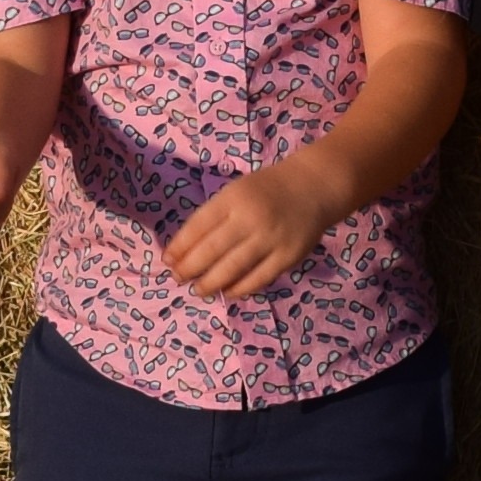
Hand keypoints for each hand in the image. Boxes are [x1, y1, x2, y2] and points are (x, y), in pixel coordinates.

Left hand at [160, 152, 346, 299]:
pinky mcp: (287, 256)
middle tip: (179, 278)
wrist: (313, 187)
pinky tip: (227, 292)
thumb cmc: (266, 191)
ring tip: (199, 290)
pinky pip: (258, 279)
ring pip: (232, 268)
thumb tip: (183, 251)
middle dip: (189, 268)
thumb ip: (213, 217)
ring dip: (210, 283)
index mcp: (233, 198)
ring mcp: (270, 238)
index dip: (179, 247)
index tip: (167, 261)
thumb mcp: (236, 192)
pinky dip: (239, 289)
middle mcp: (250, 218)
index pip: (198, 226)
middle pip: (211, 251)